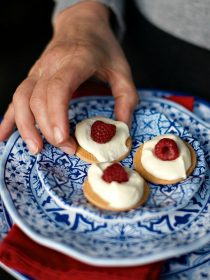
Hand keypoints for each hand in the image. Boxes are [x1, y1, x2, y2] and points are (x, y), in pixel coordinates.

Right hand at [0, 2, 137, 153]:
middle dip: (48, 129)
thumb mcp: (122, 69)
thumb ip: (126, 98)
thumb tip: (121, 128)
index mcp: (75, 61)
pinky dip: (8, 118)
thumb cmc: (102, 48)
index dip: (56, 115)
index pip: (57, 88)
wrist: (82, 24)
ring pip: (21, 99)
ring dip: (25, 126)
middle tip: (67, 148)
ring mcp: (38, 71)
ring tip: (35, 148)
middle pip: (37, 99)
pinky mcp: (32, 77)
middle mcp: (50, 65)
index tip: (63, 139)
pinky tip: (4, 135)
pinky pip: (16, 98)